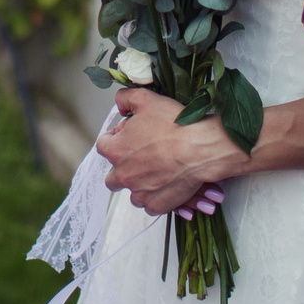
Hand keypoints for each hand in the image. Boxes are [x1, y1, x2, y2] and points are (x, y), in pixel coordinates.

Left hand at [99, 87, 241, 216]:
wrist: (200, 148)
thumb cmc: (174, 124)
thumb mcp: (146, 99)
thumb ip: (126, 98)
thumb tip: (120, 104)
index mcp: (116, 150)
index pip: (103, 146)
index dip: (115, 139)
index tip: (128, 136)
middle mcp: (123, 175)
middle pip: (112, 177)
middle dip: (122, 168)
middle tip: (140, 158)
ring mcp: (140, 192)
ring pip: (132, 192)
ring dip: (139, 184)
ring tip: (156, 172)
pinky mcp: (156, 205)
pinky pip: (149, 205)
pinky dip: (156, 197)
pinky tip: (166, 184)